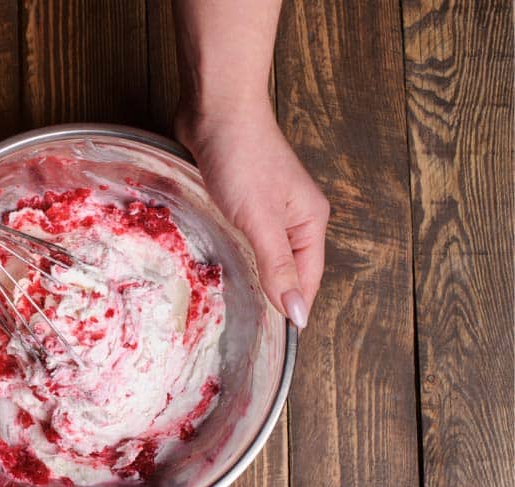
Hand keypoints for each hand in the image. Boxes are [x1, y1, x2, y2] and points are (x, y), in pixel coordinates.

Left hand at [175, 99, 329, 327]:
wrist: (217, 109)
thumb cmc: (242, 159)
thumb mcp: (261, 220)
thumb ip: (278, 267)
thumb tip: (298, 312)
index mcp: (310, 222)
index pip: (308, 279)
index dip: (291, 307)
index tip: (271, 337)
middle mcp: (295, 216)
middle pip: (288, 268)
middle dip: (270, 293)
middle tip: (245, 325)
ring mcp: (269, 205)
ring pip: (264, 252)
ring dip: (252, 272)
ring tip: (232, 302)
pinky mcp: (243, 197)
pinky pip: (245, 234)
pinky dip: (236, 250)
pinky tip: (220, 264)